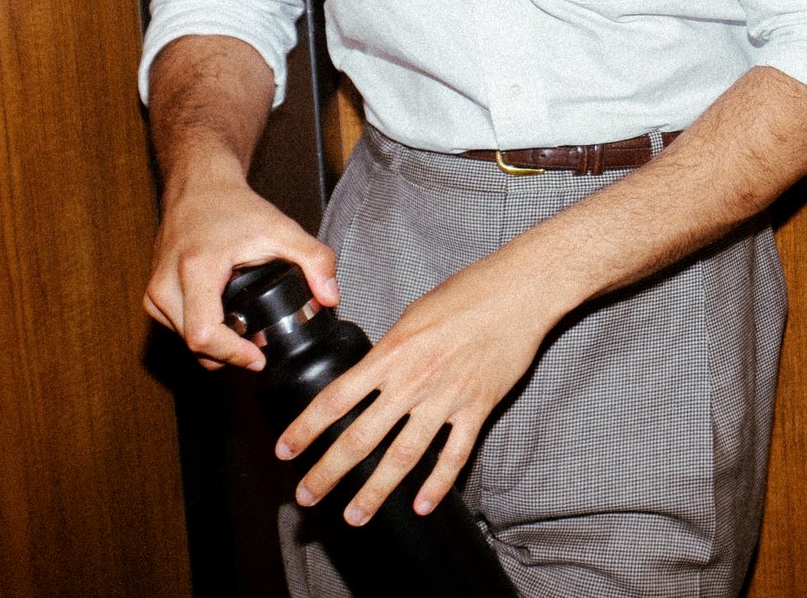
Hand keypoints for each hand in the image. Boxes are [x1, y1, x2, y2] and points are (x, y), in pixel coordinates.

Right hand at [145, 169, 337, 370]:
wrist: (199, 187)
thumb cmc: (234, 207)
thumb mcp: (282, 228)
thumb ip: (315, 260)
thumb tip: (331, 298)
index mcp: (196, 268)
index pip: (203, 333)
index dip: (231, 354)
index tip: (257, 359)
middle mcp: (166, 283)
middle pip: (192, 344)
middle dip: (227, 354)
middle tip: (257, 350)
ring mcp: (154, 290)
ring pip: (181, 341)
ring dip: (213, 347)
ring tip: (243, 337)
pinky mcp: (152, 294)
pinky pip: (175, 329)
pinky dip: (199, 333)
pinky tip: (223, 324)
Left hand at [278, 248, 562, 524]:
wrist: (521, 291)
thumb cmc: (470, 292)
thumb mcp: (415, 312)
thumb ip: (392, 346)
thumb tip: (374, 367)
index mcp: (392, 353)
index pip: (336, 398)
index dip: (306, 428)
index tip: (285, 451)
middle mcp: (413, 380)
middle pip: (360, 437)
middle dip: (328, 472)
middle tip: (307, 496)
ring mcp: (446, 398)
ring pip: (402, 457)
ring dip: (374, 491)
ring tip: (354, 515)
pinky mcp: (478, 408)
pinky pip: (455, 455)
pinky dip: (438, 485)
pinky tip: (421, 506)